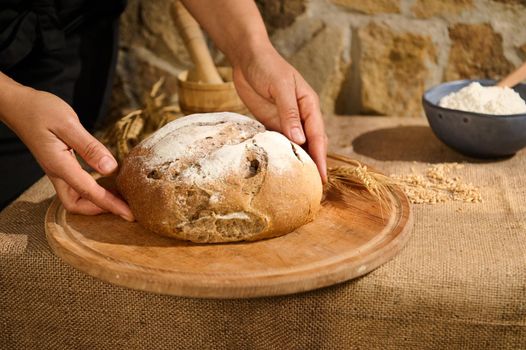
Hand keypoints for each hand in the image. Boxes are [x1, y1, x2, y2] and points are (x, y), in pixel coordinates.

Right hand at [3, 86, 133, 219]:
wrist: (18, 105)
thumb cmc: (40, 110)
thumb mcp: (68, 124)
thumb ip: (89, 147)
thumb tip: (110, 169)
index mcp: (59, 165)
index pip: (89, 192)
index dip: (111, 205)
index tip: (130, 214)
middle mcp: (57, 172)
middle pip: (77, 204)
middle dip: (100, 210)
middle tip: (125, 207)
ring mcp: (57, 169)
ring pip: (75, 196)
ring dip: (95, 201)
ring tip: (119, 197)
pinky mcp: (59, 164)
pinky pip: (75, 184)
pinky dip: (91, 189)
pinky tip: (106, 181)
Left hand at [232, 46, 327, 181]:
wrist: (247, 58)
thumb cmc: (267, 66)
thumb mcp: (280, 88)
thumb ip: (289, 113)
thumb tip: (300, 140)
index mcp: (309, 105)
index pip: (317, 136)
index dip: (320, 158)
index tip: (321, 177)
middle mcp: (300, 115)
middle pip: (311, 144)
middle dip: (313, 164)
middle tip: (313, 188)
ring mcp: (285, 120)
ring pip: (295, 146)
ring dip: (297, 162)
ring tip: (298, 184)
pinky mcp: (270, 122)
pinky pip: (278, 142)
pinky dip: (281, 155)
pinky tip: (279, 168)